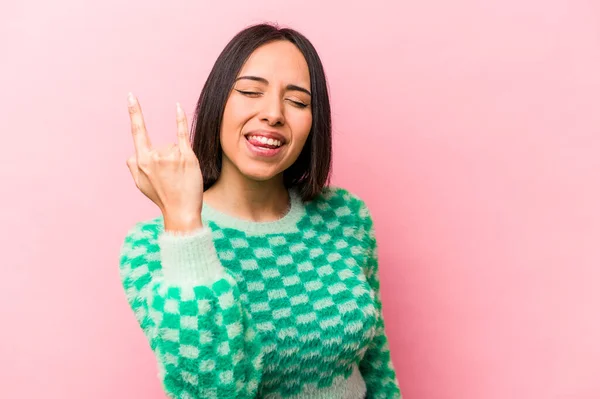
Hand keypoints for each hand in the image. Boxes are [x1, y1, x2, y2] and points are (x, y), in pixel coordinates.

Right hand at [126, 93, 202, 229]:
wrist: (181, 211)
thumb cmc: (162, 197)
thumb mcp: (140, 184)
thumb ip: (133, 166)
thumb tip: (133, 153)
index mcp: (141, 161)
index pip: (137, 132)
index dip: (135, 113)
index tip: (131, 96)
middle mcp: (155, 156)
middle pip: (162, 146)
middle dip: (167, 160)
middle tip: (171, 179)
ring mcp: (171, 156)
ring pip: (174, 147)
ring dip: (178, 160)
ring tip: (179, 178)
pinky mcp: (187, 157)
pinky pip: (182, 134)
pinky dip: (179, 120)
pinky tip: (177, 107)